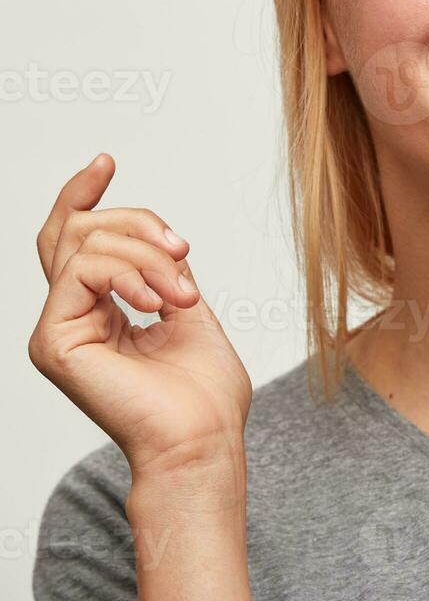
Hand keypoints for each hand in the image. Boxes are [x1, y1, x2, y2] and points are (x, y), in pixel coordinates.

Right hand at [28, 153, 251, 480]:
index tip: (105, 162)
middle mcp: (70, 317)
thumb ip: (161, 270)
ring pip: (85, 244)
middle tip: (181, 251)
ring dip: (147, 256)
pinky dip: (130, 273)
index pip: (73, 241)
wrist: (203, 438)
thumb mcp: (187, 310)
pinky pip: (83, 270)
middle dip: (137, 224)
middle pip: (77, 230)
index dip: (82, 196)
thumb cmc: (203, 394)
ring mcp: (57, 330)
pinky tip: (159, 301)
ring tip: (182, 294)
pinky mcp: (54, 342)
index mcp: (99, 311)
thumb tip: (154, 237)